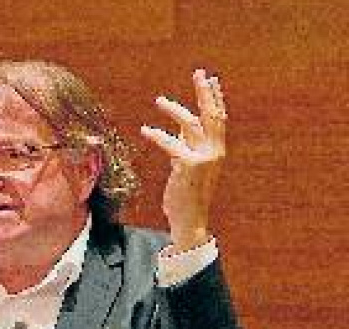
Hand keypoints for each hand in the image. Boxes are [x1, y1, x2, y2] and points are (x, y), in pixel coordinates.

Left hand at [140, 69, 227, 252]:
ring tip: (158, 100)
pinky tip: (145, 130)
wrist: (189, 219)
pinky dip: (157, 135)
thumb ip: (187, 145)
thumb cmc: (186, 194)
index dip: (214, 98)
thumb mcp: (187, 165)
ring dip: (174, 110)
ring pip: (191, 124)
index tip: (210, 79)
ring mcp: (204, 158)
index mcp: (216, 150)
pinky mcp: (189, 165)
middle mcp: (215, 151)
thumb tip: (180, 125)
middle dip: (205, 92)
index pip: (218, 118)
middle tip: (199, 73)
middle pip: (212, 115)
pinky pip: (171, 144)